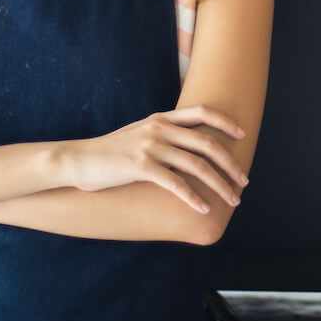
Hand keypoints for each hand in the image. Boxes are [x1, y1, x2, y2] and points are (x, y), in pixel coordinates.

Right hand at [61, 107, 249, 214]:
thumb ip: (162, 135)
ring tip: (232, 199)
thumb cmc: (109, 153)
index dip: (226, 122)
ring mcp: (150, 146)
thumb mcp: (138, 134)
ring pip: (197, 165)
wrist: (77, 160)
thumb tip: (186, 147)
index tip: (242, 135)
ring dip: (219, 184)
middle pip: (207, 143)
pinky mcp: (140, 166)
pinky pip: (176, 183)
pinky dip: (193, 197)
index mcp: (161, 118)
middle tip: (243, 181)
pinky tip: (203, 208)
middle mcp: (159, 128)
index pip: (202, 112)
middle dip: (230, 163)